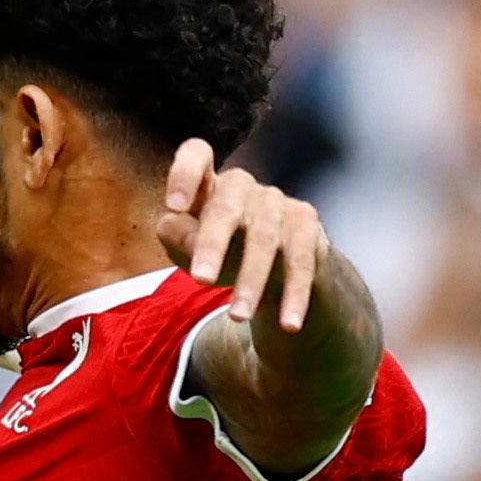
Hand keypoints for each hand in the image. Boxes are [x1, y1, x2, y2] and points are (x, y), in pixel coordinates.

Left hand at [157, 138, 324, 333]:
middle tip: (201, 281)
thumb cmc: (219, 252)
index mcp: (207, 185)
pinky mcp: (306, 225)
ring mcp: (276, 203)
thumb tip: (179, 228)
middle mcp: (242, 187)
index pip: (196, 155)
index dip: (184, 173)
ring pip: (264, 239)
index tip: (175, 206)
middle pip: (227, 206)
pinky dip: (295, 295)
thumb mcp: (187, 248)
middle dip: (214, 244)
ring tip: (237, 316)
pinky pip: (301, 262)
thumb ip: (176, 236)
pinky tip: (288, 324)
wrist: (275, 268)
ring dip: (252, 280)